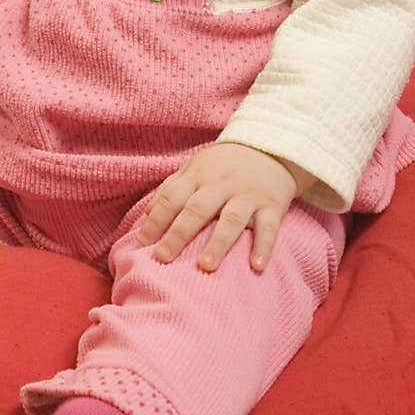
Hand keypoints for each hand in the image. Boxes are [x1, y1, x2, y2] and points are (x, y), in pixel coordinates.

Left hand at [136, 142, 313, 272]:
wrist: (269, 147)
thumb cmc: (223, 166)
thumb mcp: (195, 168)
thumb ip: (171, 189)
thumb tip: (147, 214)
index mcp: (198, 177)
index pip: (172, 198)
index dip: (156, 220)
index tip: (142, 243)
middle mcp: (221, 186)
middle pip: (197, 209)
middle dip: (179, 233)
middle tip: (163, 257)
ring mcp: (248, 196)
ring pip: (232, 219)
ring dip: (218, 243)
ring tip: (206, 266)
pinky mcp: (272, 205)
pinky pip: (269, 228)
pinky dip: (264, 247)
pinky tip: (257, 267)